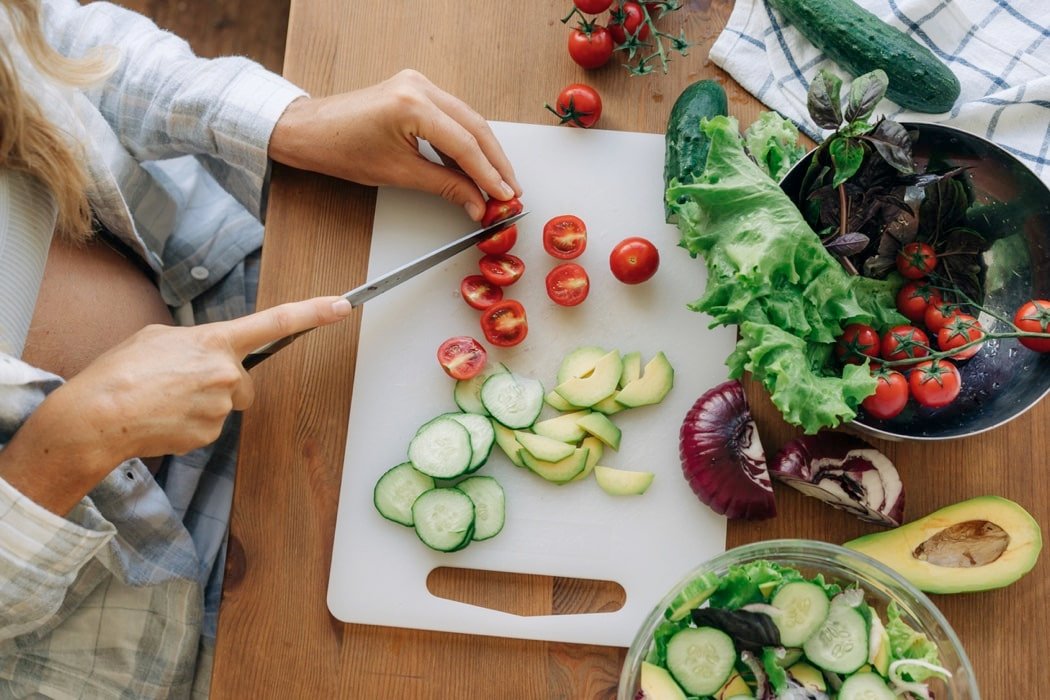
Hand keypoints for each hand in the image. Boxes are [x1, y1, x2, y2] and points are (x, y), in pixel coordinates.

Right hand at [0, 297, 351, 513]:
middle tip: (180, 384)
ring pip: (225, 406)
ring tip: (164, 400)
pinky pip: (209, 427)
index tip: (341, 306)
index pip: (275, 322)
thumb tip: (205, 354)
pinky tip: (163, 419)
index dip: (313, 313)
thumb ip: (193, 343)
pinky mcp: (210, 434)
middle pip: (244, 382)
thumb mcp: (157, 338)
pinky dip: (190, 425)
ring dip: (202, 404)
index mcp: (215, 341)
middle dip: (222, 384)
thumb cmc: (120, 373)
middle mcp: (227, 373)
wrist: (99, 417)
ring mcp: (221, 406)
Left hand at [268, 70, 521, 221]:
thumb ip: (445, 186)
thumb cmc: (341, 148)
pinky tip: (476, 164)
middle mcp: (419, 86)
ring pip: (468, 120)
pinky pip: (453, 116)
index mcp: (412, 104)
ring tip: (498, 182)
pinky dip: (466, 142)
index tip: (504, 196)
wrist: (311, 130)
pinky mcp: (416, 90)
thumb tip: (476, 202)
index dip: (489, 174)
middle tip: (510, 191)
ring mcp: (419, 84)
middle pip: (475, 127)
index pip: (465, 144)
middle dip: (496, 163)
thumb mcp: (399, 174)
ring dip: (485, 152)